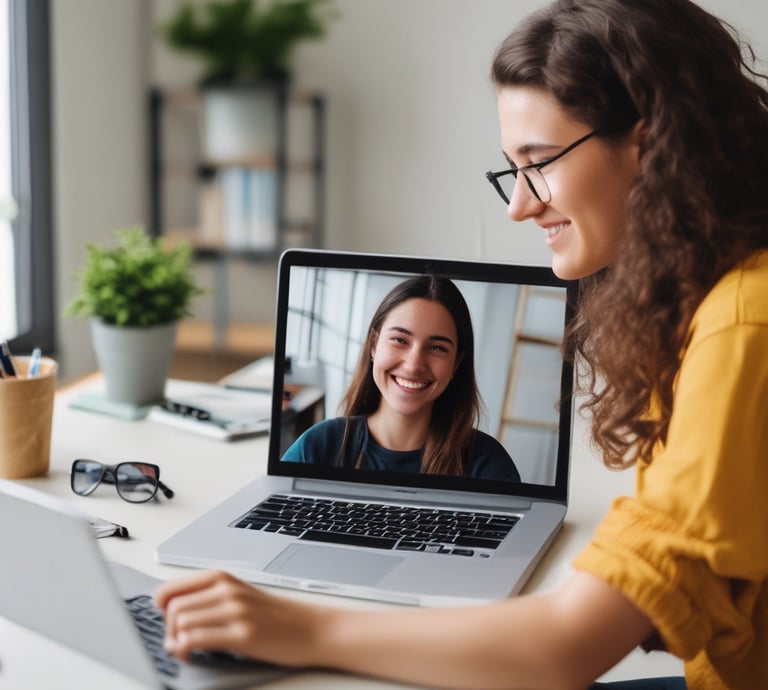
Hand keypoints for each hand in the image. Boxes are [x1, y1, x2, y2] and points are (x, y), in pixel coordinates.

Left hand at [154, 570, 326, 666]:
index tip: (170, 623)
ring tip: (186, 650)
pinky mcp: (243, 635)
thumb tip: (171, 618)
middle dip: (168, 631)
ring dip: (175, 643)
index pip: (169, 589)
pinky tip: (192, 655)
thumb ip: (208, 600)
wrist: (311, 629)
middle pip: (172, 609)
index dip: (162, 611)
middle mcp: (227, 590)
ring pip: (180, 624)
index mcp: (223, 578)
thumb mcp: (239, 597)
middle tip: (179, 642)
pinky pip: (195, 640)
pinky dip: (184, 651)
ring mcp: (236, 611)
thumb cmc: (275, 616)